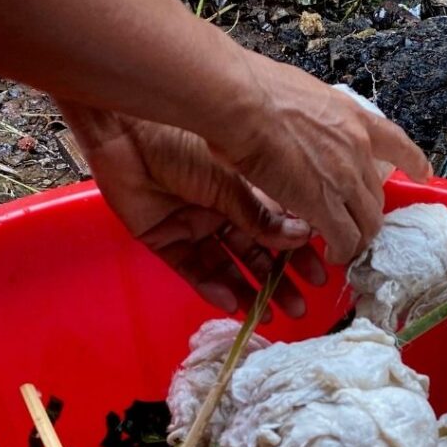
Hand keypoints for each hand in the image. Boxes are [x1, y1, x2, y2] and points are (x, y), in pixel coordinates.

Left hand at [57, 101, 325, 316]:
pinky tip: (232, 304)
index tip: (319, 273)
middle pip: (257, 253)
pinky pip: (193, 270)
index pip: (279, 226)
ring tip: (269, 316)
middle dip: (279, 281)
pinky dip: (212, 288)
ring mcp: (195, 224)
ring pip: (228, 266)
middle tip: (298, 307)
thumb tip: (302, 238)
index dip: (298, 252)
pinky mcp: (165, 238)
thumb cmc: (183, 137)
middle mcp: (223, 207)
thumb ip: (264, 216)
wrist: (127, 130)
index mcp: (244, 185)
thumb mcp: (234, 179)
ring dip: (249, 292)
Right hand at [213, 55, 431, 265]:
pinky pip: (345, 239)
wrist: (240, 101)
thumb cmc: (253, 90)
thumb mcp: (301, 95)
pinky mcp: (323, 204)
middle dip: (367, 216)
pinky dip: (342, 252)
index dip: (412, 159)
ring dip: (356, 240)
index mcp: (351, 116)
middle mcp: (356, 148)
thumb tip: (302, 128)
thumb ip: (313, 118)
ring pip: (367, 223)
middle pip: (376, 195)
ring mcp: (343, 178)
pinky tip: (331, 255)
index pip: (393, 140)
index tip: (424, 172)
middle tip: (352, 228)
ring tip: (342, 250)